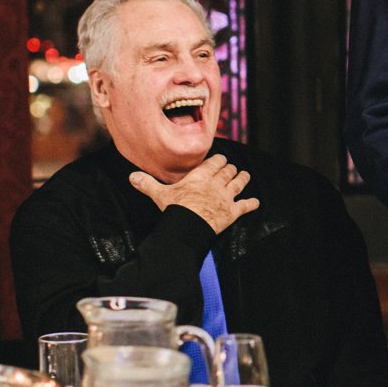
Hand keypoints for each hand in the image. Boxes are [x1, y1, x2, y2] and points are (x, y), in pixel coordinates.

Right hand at [130, 155, 259, 233]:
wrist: (188, 226)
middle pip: (228, 171)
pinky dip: (251, 204)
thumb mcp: (159, 194)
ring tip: (245, 175)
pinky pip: (245, 206)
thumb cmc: (175, 209)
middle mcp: (216, 183)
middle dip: (231, 168)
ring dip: (243, 179)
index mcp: (201, 176)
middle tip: (232, 168)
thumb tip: (131, 176)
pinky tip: (256, 203)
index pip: (215, 162)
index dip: (219, 160)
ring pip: (239, 183)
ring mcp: (226, 197)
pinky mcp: (232, 212)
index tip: (220, 160)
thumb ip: (147, 184)